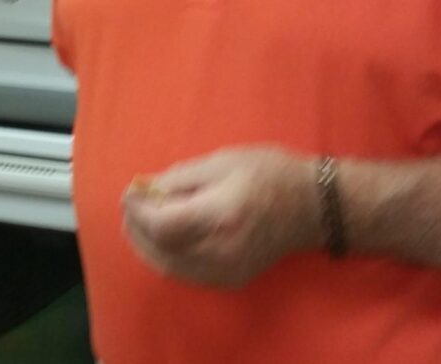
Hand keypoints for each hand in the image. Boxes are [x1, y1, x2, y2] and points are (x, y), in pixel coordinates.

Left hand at [122, 146, 321, 287]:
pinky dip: (166, 256)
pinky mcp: (231, 279)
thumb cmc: (267, 172)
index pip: (162, 225)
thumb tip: (145, 190)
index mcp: (221, 216)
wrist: (311, 206)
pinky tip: (162, 236)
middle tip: (130, 205)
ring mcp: (229, 271)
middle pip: (161, 251)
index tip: (129, 192)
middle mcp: (223, 251)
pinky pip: (186, 273)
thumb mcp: (219, 161)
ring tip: (138, 220)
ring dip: (147, 245)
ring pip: (170, 268)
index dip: (137, 211)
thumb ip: (178, 179)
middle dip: (136, 228)